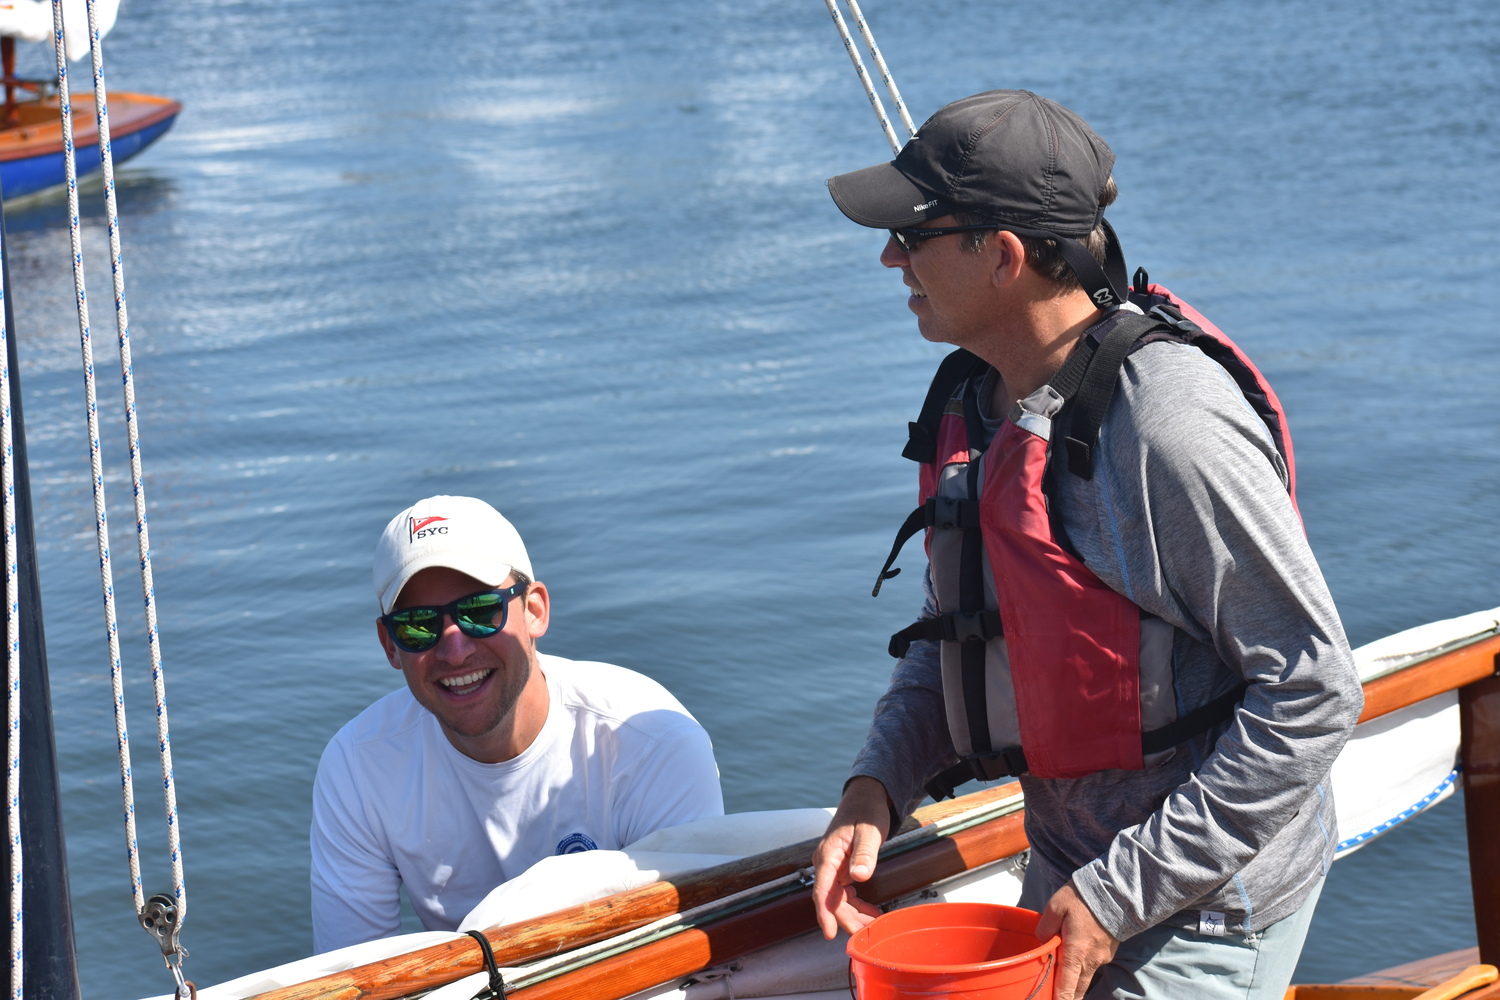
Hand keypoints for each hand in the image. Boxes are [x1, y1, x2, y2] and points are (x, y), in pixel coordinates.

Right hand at [810, 776, 890, 938]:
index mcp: (828, 855)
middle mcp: (826, 863)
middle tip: (866, 934)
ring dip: (853, 914)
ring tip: (873, 925)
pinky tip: (871, 911)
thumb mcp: (869, 831)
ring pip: (838, 899)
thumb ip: (865, 853)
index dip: (824, 913)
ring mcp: (832, 867)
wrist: (866, 798)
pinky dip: (857, 904)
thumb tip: (859, 876)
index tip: (829, 933)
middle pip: (831, 899)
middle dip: (847, 919)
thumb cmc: (866, 811)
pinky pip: (844, 893)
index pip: (821, 889)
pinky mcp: (841, 869)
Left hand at [1035, 883, 1117, 999]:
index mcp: (1076, 953)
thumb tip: (1042, 942)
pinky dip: (1081, 969)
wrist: (1116, 891)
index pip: (1067, 988)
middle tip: (1053, 995)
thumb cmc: (1084, 898)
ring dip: (1073, 984)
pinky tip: (1073, 960)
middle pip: (1077, 990)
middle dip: (1066, 996)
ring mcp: (1102, 958)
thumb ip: (1045, 927)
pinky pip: (1092, 966)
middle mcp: (1091, 961)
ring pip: (1085, 979)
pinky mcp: (1108, 952)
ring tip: (1060, 982)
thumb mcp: (1055, 906)